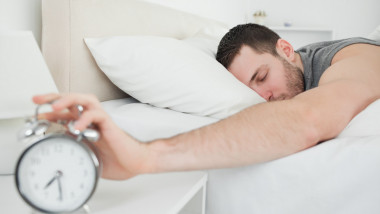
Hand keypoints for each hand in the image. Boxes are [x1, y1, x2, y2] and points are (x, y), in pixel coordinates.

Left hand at [33, 93, 151, 179]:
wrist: (135, 163)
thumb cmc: (116, 160)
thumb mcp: (86, 155)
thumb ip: (73, 149)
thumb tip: (56, 151)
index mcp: (86, 125)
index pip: (65, 112)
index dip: (49, 111)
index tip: (35, 115)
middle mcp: (92, 119)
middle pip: (72, 99)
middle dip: (53, 97)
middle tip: (37, 100)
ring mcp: (102, 120)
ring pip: (85, 100)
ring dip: (68, 100)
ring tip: (54, 106)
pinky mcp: (110, 124)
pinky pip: (97, 114)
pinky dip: (85, 118)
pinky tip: (77, 127)